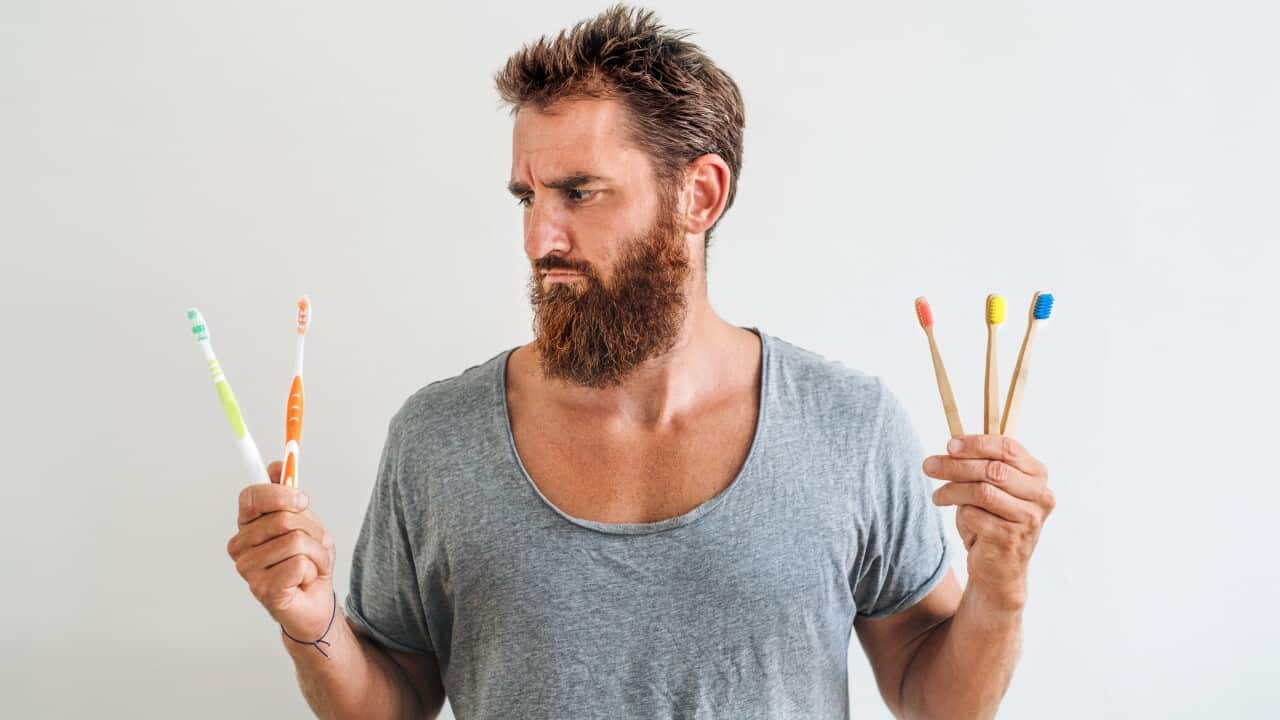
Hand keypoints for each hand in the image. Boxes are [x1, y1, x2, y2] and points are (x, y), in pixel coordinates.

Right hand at [226, 460, 336, 639]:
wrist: (315, 602)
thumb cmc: (307, 561)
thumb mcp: (305, 521)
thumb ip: (290, 494)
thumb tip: (279, 463)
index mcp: (248, 524)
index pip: (252, 497)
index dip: (279, 493)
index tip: (302, 499)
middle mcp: (241, 545)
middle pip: (283, 519)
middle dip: (311, 529)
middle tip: (314, 544)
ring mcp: (248, 568)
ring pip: (296, 541)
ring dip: (317, 552)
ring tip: (311, 564)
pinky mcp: (262, 588)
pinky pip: (299, 563)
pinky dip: (314, 569)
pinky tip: (305, 579)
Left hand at [924, 435, 1053, 610]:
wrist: (999, 568)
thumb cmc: (992, 520)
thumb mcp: (991, 487)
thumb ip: (980, 465)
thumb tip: (952, 445)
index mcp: (1037, 475)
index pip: (1008, 448)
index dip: (976, 443)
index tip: (949, 444)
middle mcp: (1040, 495)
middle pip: (992, 470)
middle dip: (955, 465)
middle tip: (929, 466)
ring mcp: (1028, 518)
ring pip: (982, 492)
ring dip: (952, 490)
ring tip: (938, 496)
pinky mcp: (1011, 538)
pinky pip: (975, 516)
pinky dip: (960, 514)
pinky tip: (958, 517)